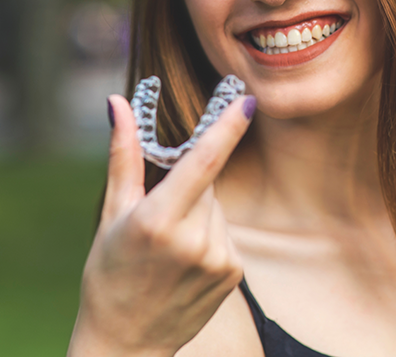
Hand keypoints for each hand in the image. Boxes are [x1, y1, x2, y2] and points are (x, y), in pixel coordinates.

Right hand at [68, 92, 255, 356]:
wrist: (125, 343)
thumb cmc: (109, 272)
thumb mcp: (112, 212)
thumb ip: (123, 154)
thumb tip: (118, 103)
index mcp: (158, 220)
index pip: (204, 162)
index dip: (228, 127)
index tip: (247, 100)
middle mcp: (194, 240)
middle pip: (208, 184)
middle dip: (191, 186)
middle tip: (162, 215)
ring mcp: (218, 259)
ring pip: (218, 208)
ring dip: (201, 213)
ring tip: (172, 247)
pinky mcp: (234, 272)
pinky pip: (227, 232)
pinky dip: (211, 235)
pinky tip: (188, 261)